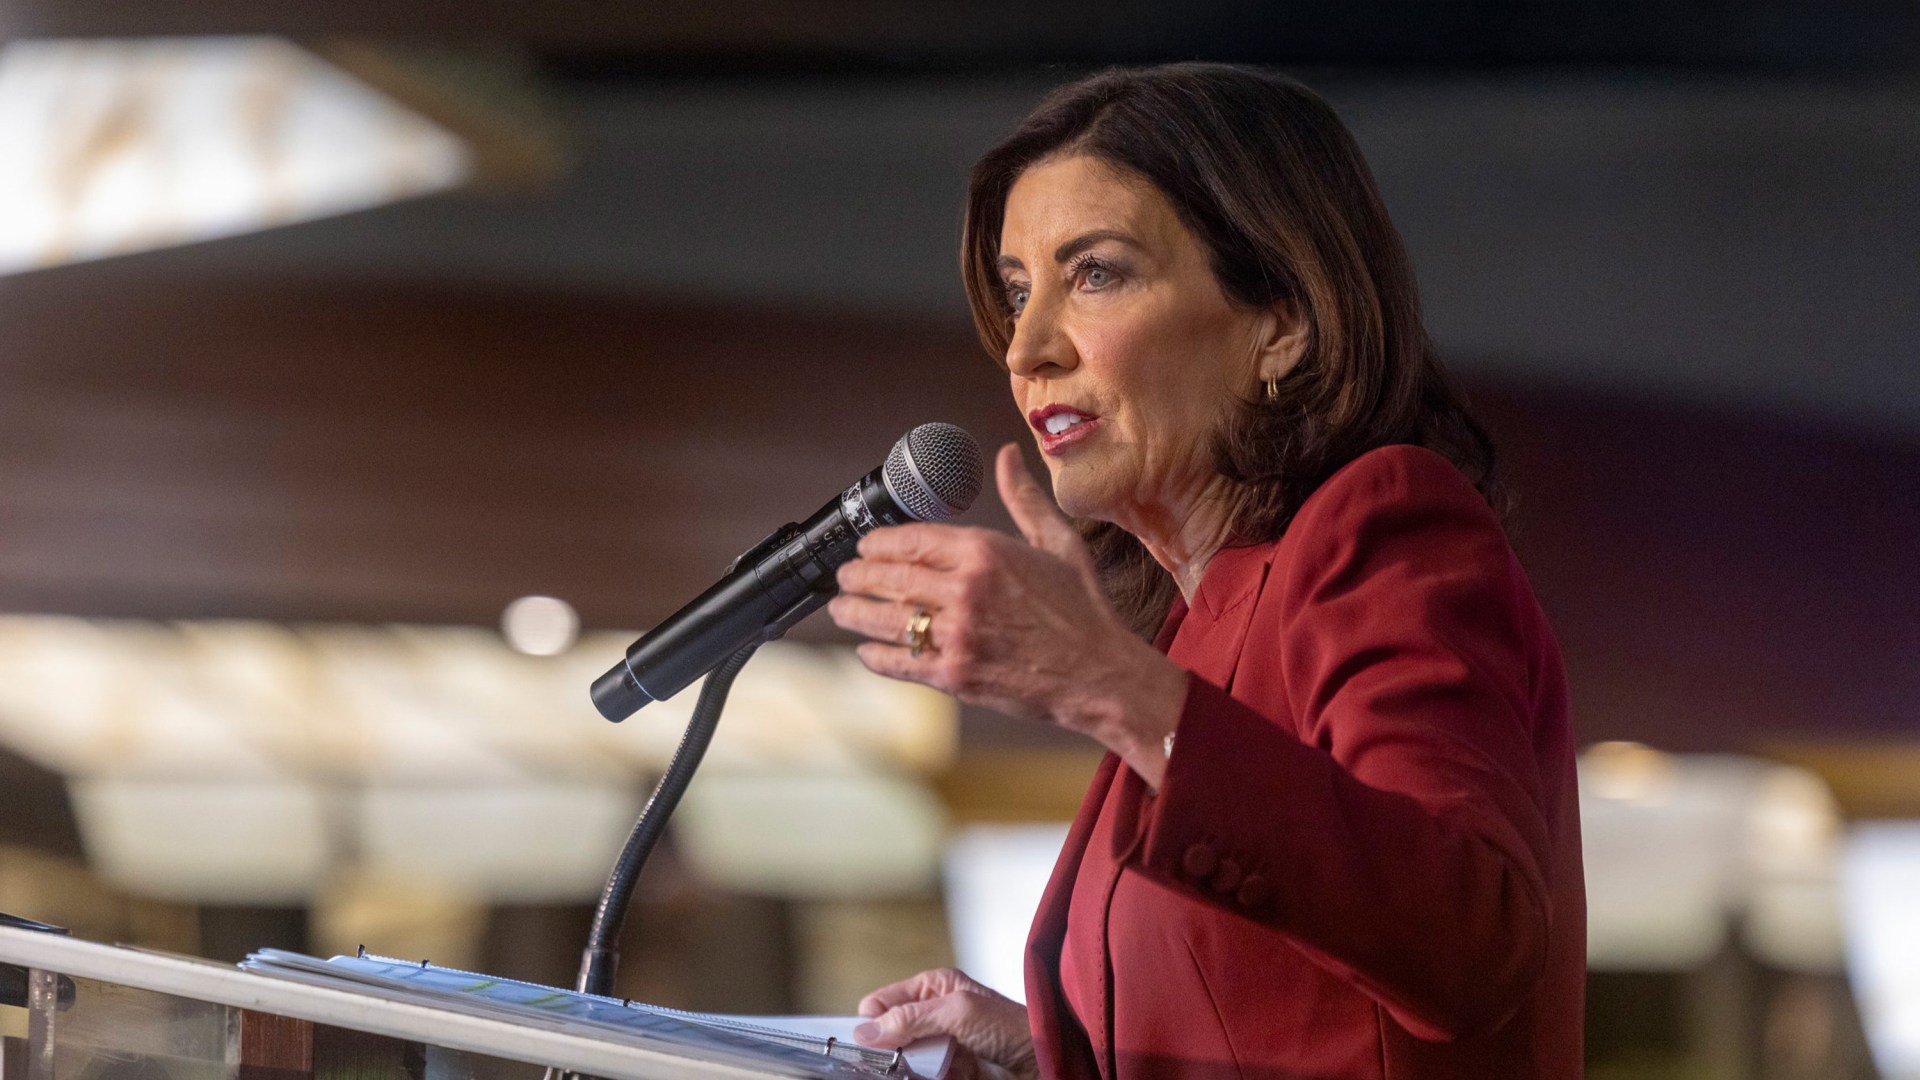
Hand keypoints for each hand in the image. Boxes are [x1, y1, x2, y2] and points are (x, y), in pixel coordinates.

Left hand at [827, 445, 1187, 773]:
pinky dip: (876, 656)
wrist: (1101, 674)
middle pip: (890, 576)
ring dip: (854, 612)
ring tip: (841, 608)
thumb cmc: (1084, 610)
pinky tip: (866, 650)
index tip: (867, 546)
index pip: (912, 539)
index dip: (879, 543)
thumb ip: (1024, 498)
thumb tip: (1007, 455)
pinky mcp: (955, 674)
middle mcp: (966, 589)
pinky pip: (900, 662)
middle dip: (857, 575)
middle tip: (844, 576)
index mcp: (986, 551)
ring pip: (886, 618)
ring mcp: (958, 633)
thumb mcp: (1059, 542)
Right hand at [853, 968, 1036, 1079]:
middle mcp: (935, 1014)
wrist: (1044, 1061)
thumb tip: (867, 1030)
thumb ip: (910, 1019)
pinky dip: (924, 1079)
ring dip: (908, 1069)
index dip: (872, 1022)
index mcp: (934, 988)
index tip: (871, 1043)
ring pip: (903, 1061)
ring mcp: (942, 1045)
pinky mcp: (950, 1071)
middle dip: (890, 1049)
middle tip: (899, 1060)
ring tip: (930, 1069)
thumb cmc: (1012, 1026)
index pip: (882, 1002)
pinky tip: (942, 1076)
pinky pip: (922, 1077)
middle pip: (889, 1035)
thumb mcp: (957, 1012)